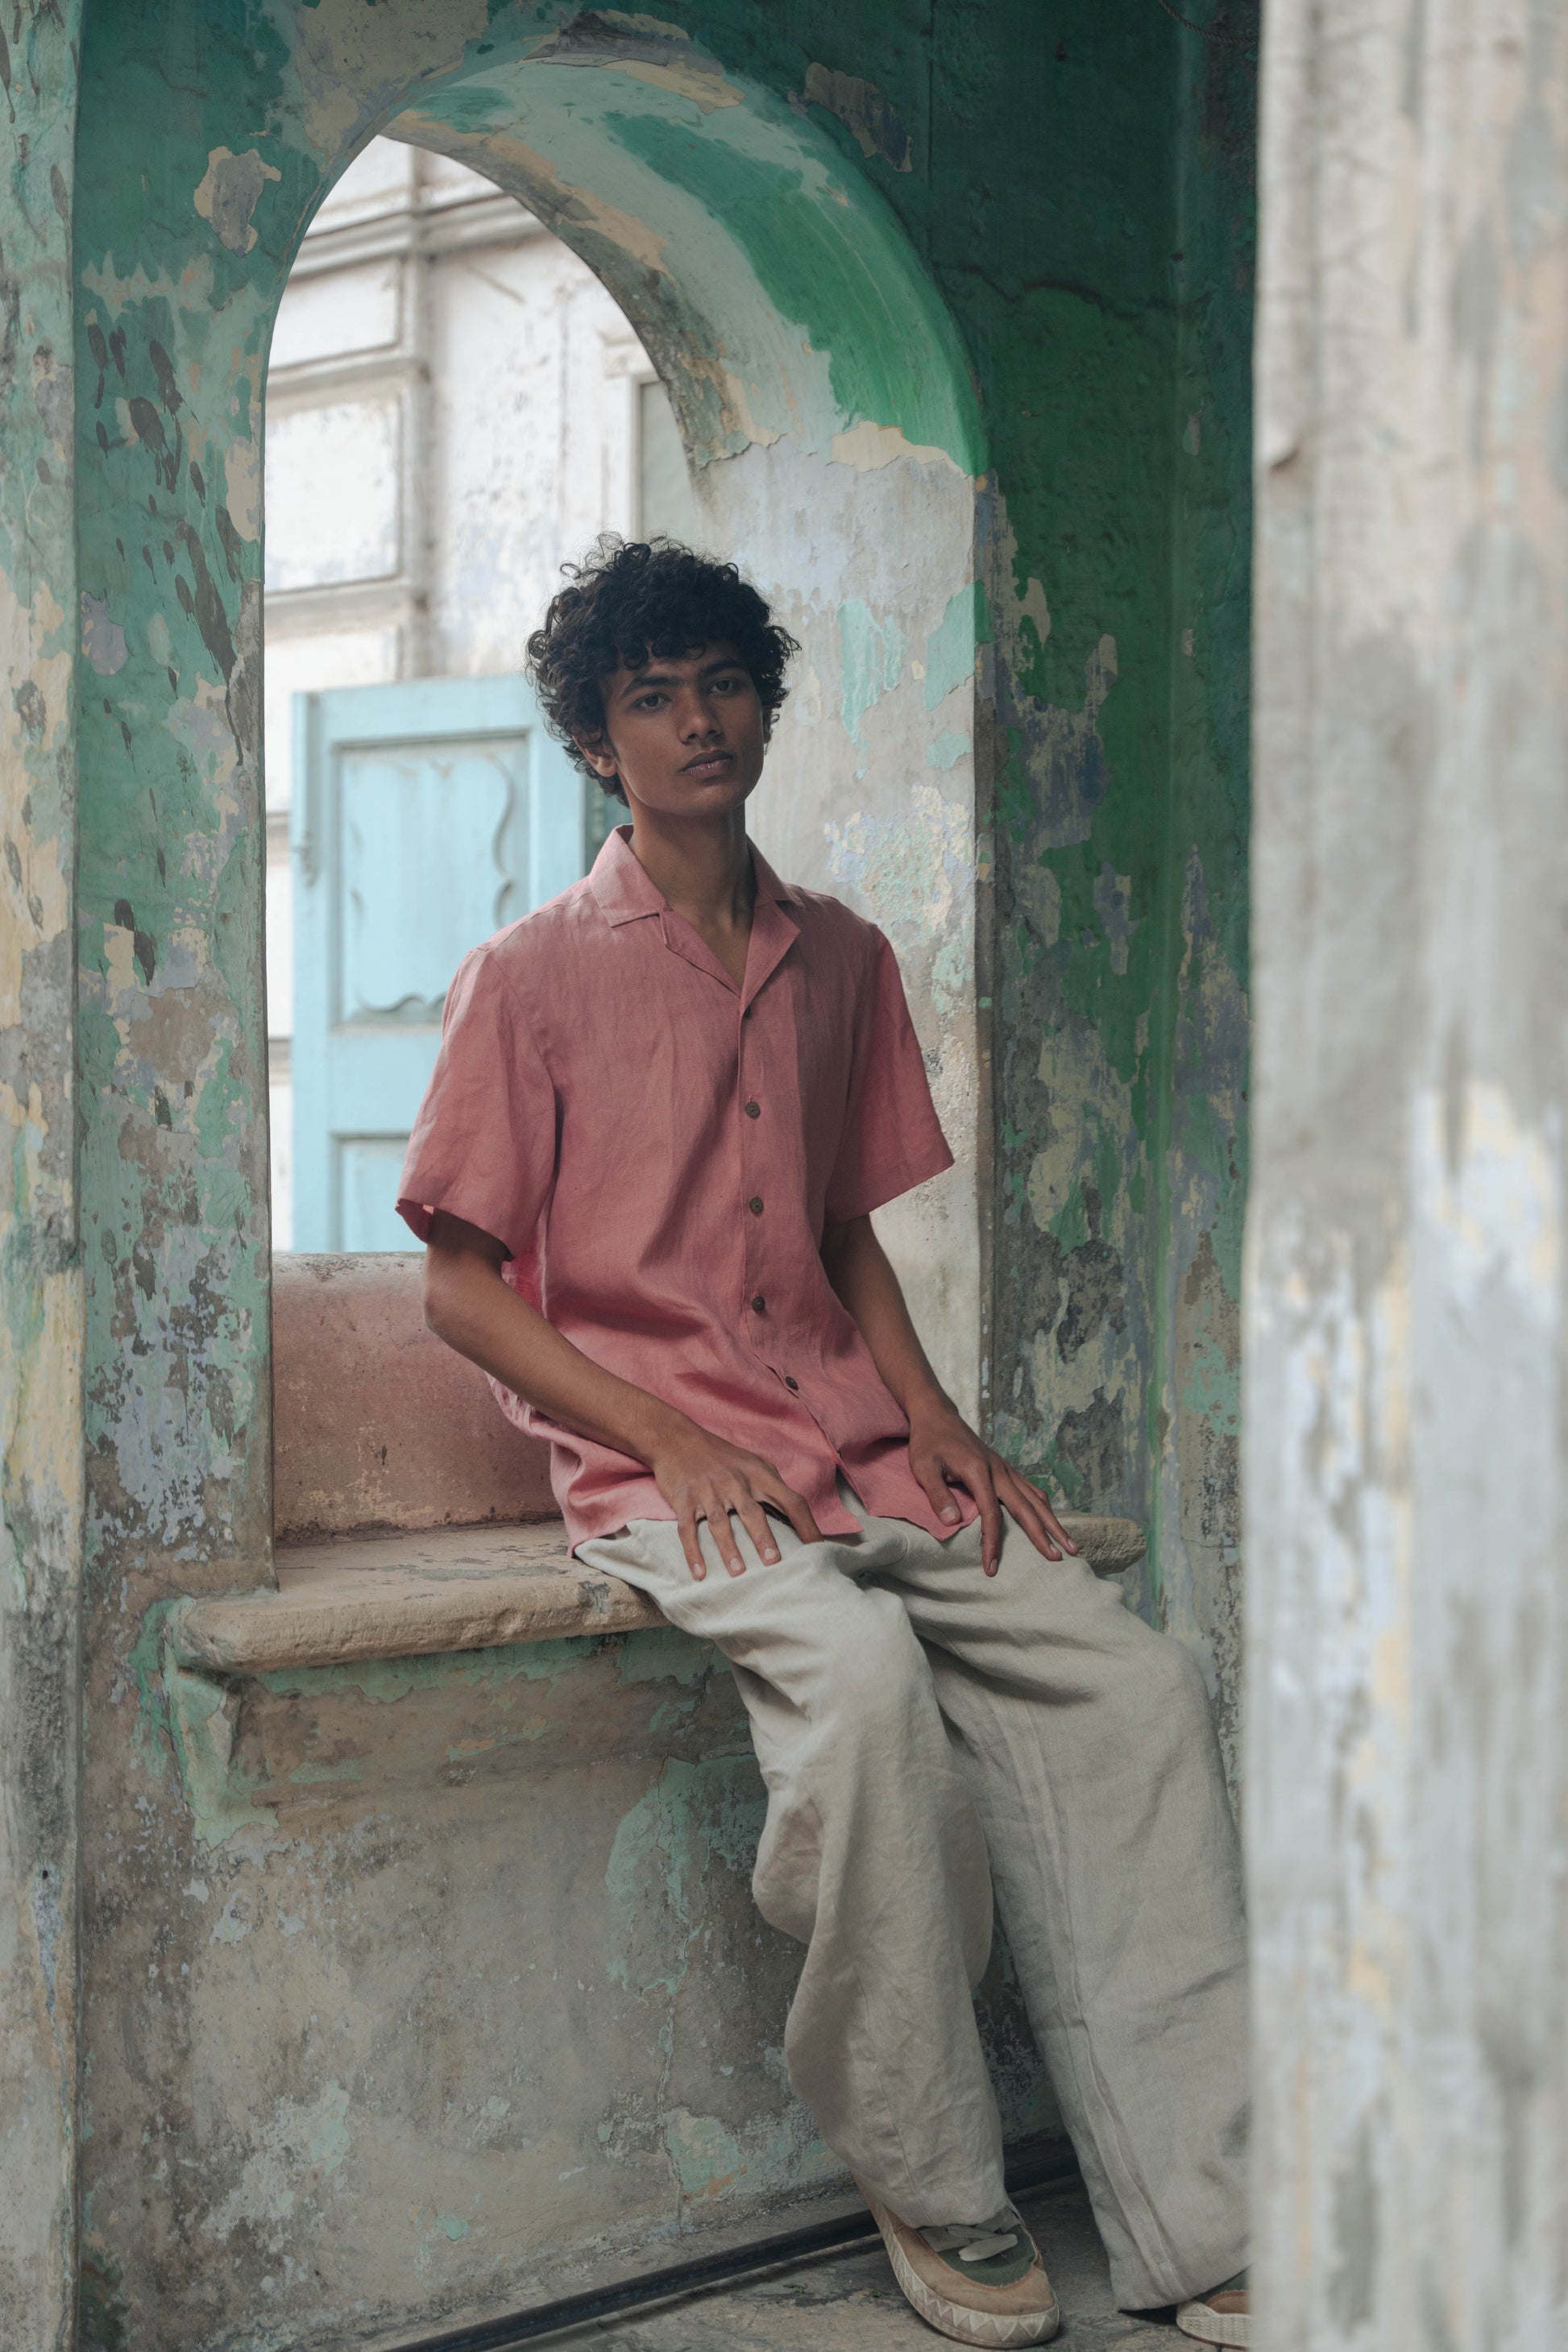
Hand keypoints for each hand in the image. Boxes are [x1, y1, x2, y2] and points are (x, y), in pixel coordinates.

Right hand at [648, 1418, 823, 1579]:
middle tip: (773, 1561)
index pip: (790, 1500)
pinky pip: (688, 1528)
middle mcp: (734, 1481)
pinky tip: (700, 1573)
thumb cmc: (722, 1458)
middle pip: (752, 1511)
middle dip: (763, 1537)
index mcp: (758, 1475)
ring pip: (720, 1522)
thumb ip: (772, 1488)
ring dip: (729, 1548)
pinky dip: (693, 1552)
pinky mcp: (683, 1499)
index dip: (806, 1525)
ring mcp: (707, 1490)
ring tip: (738, 1572)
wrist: (677, 1439)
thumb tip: (797, 1520)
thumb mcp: (752, 1464)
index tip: (816, 1550)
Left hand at [906, 1399, 1077, 1576]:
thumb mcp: (923, 1468)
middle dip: (1043, 1535)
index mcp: (979, 1472)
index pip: (992, 1515)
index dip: (993, 1543)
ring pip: (1036, 1498)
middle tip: (1057, 1558)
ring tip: (1069, 1544)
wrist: (938, 1416)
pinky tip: (1050, 1520)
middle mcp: (999, 1471)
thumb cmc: (928, 1442)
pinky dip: (1044, 1507)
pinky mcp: (1006, 1468)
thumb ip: (938, 1495)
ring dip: (1053, 1522)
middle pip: (1027, 1508)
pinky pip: (1031, 1489)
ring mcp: (1005, 1468)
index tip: (991, 1568)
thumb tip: (952, 1522)